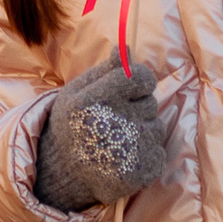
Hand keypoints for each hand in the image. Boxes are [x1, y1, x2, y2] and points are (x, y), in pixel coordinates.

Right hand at [34, 58, 168, 212]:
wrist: (63, 173)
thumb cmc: (75, 124)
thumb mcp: (78, 91)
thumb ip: (105, 69)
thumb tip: (126, 48)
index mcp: (93, 102)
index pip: (140, 78)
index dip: (141, 81)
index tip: (133, 89)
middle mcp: (111, 126)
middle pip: (150, 103)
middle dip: (137, 109)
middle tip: (114, 122)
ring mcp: (127, 153)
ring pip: (156, 128)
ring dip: (143, 132)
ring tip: (117, 142)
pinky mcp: (139, 173)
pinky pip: (159, 152)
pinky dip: (147, 155)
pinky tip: (124, 159)